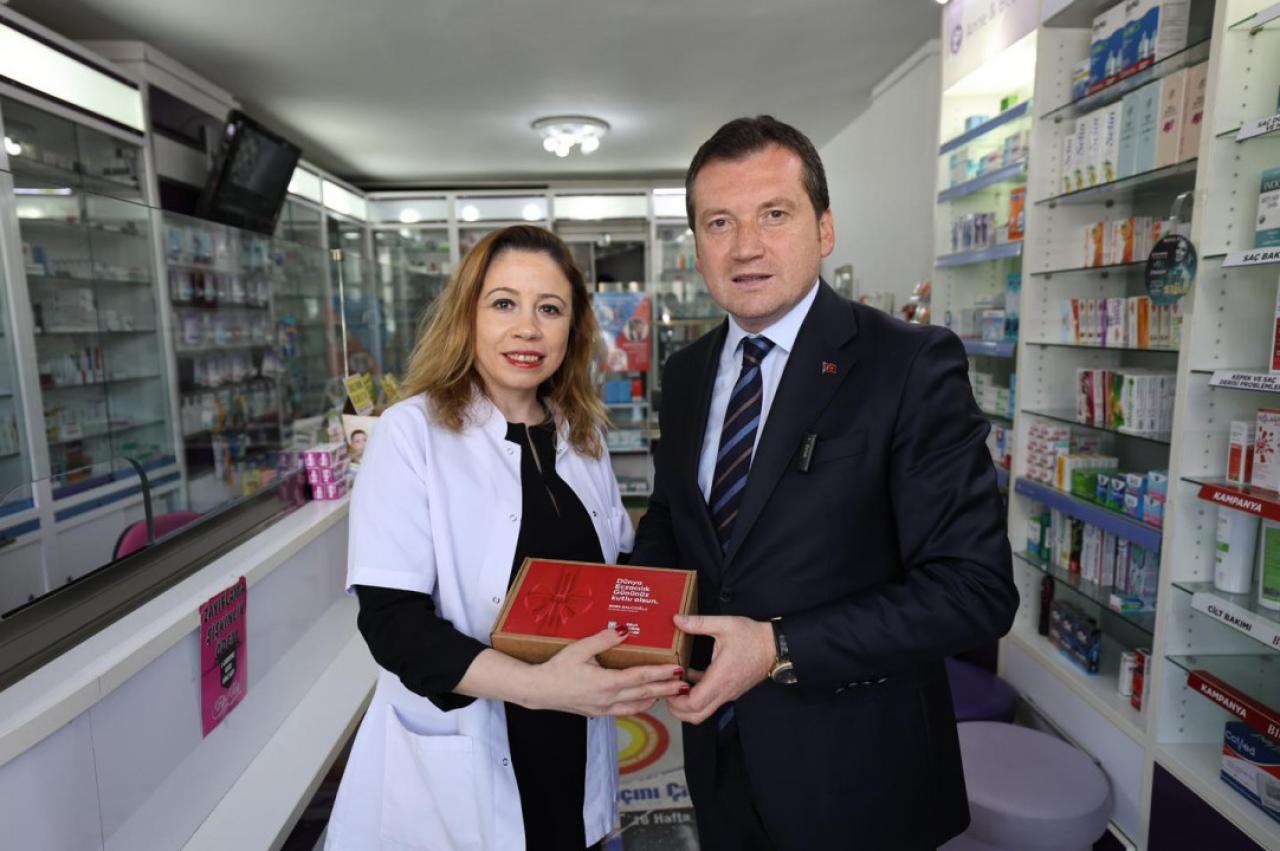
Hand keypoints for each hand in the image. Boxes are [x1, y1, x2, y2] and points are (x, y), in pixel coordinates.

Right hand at [523, 627, 687, 716]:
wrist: (538, 690)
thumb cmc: (556, 669)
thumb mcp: (579, 649)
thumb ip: (603, 639)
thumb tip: (624, 630)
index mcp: (606, 682)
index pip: (641, 677)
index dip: (661, 673)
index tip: (677, 669)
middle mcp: (608, 698)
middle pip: (645, 694)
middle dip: (667, 688)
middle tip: (685, 685)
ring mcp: (604, 708)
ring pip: (637, 706)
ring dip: (656, 699)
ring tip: (671, 693)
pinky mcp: (598, 712)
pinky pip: (625, 711)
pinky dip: (640, 706)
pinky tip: (645, 701)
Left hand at [665, 614, 774, 724]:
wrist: (776, 646)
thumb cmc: (753, 637)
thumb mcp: (725, 624)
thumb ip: (699, 623)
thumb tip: (677, 619)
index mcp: (720, 677)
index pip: (694, 703)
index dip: (676, 701)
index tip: (667, 687)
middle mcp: (724, 691)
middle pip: (696, 715)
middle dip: (677, 709)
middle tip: (667, 691)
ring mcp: (729, 693)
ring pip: (704, 711)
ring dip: (687, 704)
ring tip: (677, 684)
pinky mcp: (731, 690)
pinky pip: (712, 700)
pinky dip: (699, 696)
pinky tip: (692, 677)